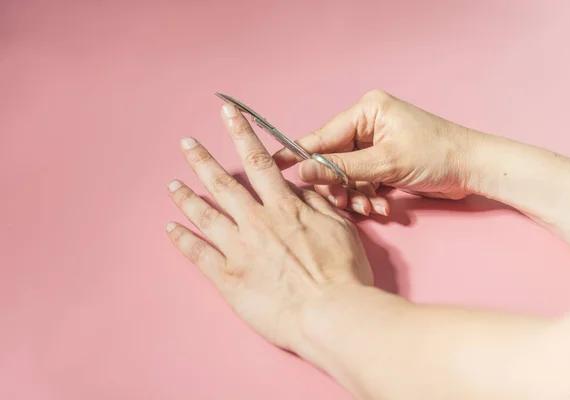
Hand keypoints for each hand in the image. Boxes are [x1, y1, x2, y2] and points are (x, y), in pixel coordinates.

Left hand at [166, 103, 372, 351]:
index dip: (242, 134)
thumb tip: (298, 189)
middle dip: (202, 159)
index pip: (258, 161)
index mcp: (283, 208)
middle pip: (223, 183)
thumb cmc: (342, 273)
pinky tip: (170, 227)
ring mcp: (239, 250)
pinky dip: (181, 239)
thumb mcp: (340, 228)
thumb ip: (316, 204)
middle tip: (186, 143)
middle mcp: (257, 223)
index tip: (228, 113)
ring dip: (186, 196)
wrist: (332, 314)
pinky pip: (198, 254)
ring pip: (205, 215)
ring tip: (172, 183)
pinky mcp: (229, 278)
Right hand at [273, 90, 475, 215]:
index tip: (273, 166)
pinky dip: (370, 195)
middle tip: (345, 203)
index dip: (299, 154)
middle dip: (340, 185)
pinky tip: (383, 206)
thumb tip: (305, 171)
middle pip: (333, 159)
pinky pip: (364, 180)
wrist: (473, 169)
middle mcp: (368, 124)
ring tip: (372, 207)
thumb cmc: (436, 155)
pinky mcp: (385, 161)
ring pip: (348, 174)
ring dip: (357, 194)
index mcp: (367, 111)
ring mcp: (376, 144)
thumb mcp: (386, 163)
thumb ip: (342, 168)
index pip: (323, 135)